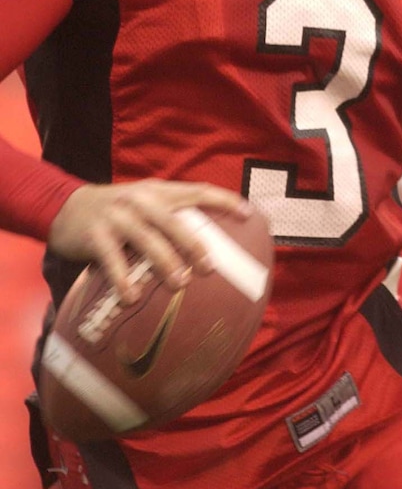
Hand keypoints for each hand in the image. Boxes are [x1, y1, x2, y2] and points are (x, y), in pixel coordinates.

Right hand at [47, 179, 253, 303]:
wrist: (65, 205)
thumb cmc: (116, 211)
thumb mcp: (144, 203)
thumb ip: (170, 216)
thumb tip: (207, 245)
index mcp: (158, 191)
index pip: (197, 191)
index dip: (224, 201)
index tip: (249, 215)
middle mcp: (141, 200)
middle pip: (174, 221)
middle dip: (194, 244)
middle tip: (209, 268)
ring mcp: (118, 216)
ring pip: (147, 239)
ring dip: (164, 263)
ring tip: (179, 285)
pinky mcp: (96, 235)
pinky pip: (113, 259)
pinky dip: (124, 279)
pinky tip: (132, 297)